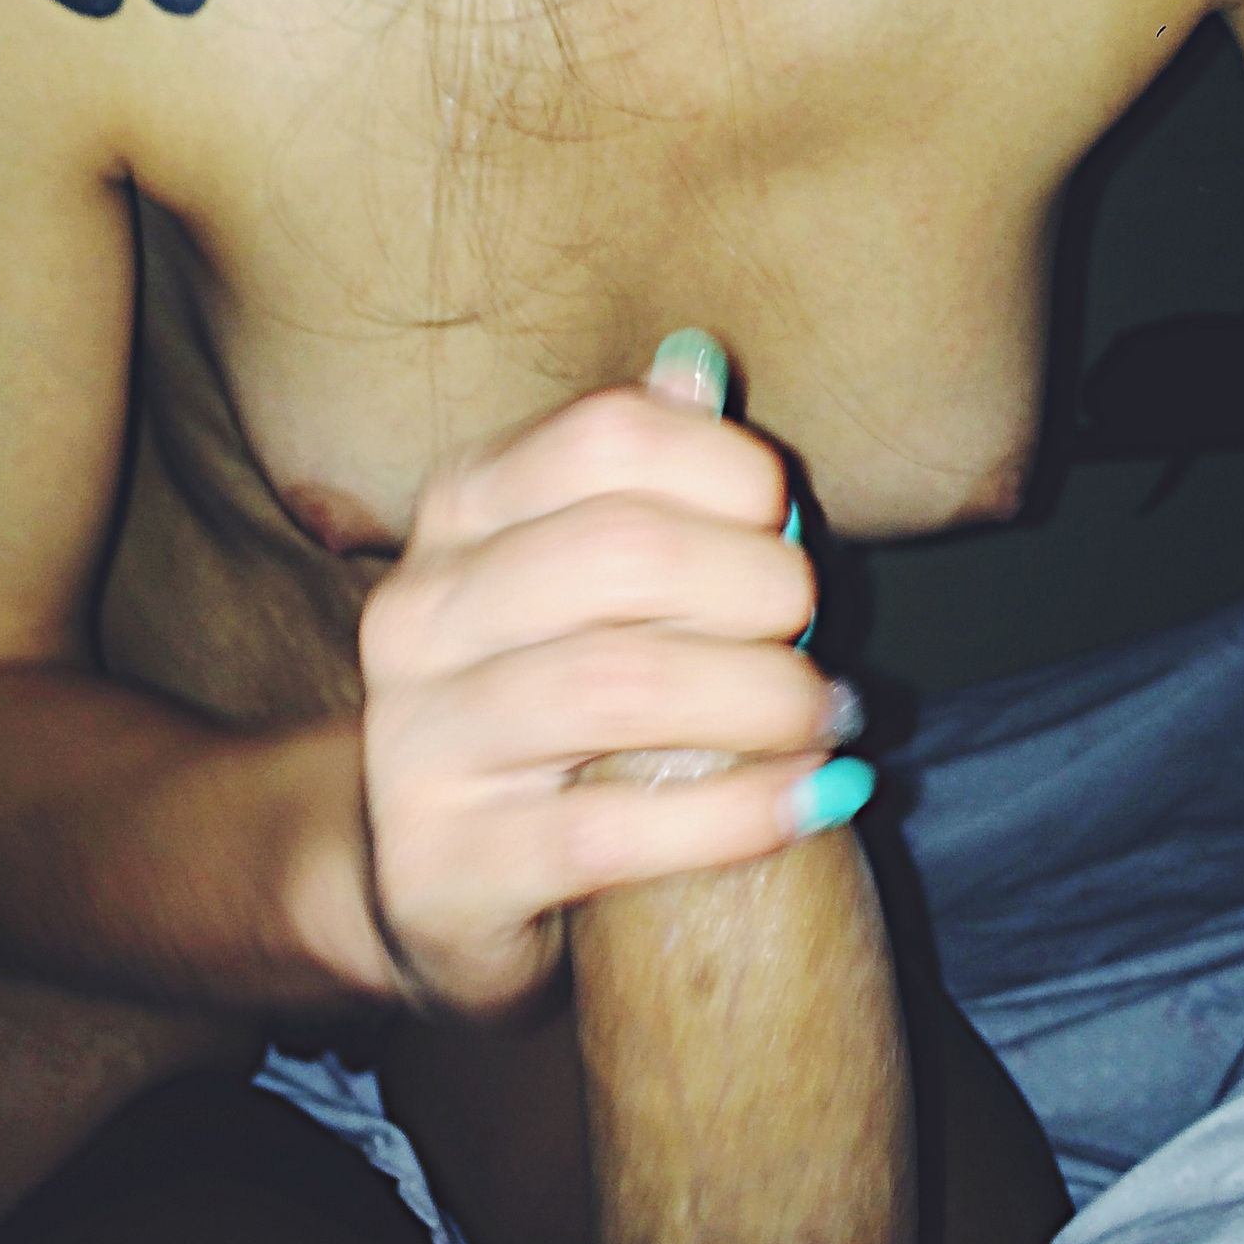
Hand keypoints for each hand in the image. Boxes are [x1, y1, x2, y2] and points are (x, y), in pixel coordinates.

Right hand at [358, 340, 843, 1017]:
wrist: (430, 880)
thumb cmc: (548, 702)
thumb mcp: (580, 577)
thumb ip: (638, 477)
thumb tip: (696, 363)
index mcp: (460, 509)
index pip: (608, 436)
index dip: (729, 470)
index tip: (786, 525)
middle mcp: (419, 610)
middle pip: (623, 550)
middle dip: (757, 588)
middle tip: (814, 637)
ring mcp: (418, 739)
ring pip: (616, 685)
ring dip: (760, 698)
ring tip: (825, 719)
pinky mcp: (442, 865)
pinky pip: (607, 827)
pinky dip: (735, 812)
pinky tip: (807, 800)